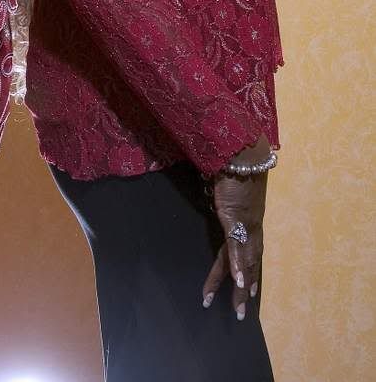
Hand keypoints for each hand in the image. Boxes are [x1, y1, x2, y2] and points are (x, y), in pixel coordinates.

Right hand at [203, 137, 270, 319]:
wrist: (242, 152)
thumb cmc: (234, 163)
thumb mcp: (228, 183)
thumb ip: (223, 189)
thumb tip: (212, 185)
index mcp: (249, 218)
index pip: (249, 249)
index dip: (250, 270)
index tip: (250, 289)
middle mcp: (251, 225)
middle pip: (249, 262)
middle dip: (245, 288)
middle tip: (241, 311)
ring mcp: (244, 223)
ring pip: (243, 261)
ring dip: (239, 288)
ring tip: (236, 309)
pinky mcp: (234, 219)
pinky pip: (234, 248)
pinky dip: (238, 267)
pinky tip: (238, 284)